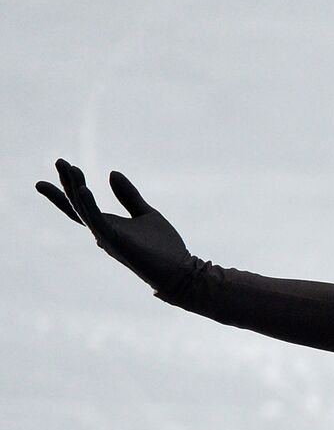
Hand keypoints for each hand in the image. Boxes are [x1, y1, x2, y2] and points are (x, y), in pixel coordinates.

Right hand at [37, 159, 192, 290]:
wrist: (179, 270)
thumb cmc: (163, 246)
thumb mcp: (145, 213)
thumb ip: (128, 195)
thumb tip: (112, 172)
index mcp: (108, 224)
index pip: (82, 204)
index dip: (69, 186)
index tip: (62, 165)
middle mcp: (102, 231)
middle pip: (77, 204)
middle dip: (66, 183)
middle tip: (59, 159)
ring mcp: (106, 237)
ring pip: (83, 210)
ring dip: (74, 189)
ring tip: (68, 167)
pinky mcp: (115, 242)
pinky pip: (97, 221)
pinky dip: (88, 205)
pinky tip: (82, 188)